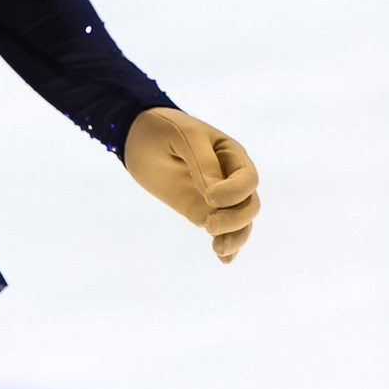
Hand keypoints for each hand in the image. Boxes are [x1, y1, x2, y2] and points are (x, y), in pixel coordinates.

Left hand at [123, 106, 259, 263]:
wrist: (138, 137)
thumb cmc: (164, 129)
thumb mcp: (183, 137)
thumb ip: (201, 163)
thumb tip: (215, 197)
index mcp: (231, 154)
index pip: (248, 179)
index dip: (235, 192)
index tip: (209, 197)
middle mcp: (230, 177)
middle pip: (249, 205)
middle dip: (236, 220)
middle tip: (209, 226)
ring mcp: (217, 197)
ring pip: (240, 223)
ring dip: (236, 238)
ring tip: (219, 250)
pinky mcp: (201, 211)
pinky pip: (222, 232)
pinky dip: (228, 246)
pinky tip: (224, 259)